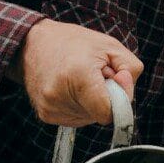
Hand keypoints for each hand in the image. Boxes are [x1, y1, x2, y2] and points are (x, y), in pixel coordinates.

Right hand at [9, 19, 142, 125]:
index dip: (119, 98)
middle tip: (93, 75)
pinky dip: (80, 106)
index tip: (113, 80)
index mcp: (78, 76)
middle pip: (101, 114)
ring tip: (79, 79)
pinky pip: (77, 118)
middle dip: (105, 97)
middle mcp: (60, 95)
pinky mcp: (46, 115)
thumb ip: (130, 70)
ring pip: (90, 118)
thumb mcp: (111, 46)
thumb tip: (126, 92)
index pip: (108, 112)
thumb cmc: (75, 43)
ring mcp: (50, 108)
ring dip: (92, 102)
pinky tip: (70, 88)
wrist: (33, 44)